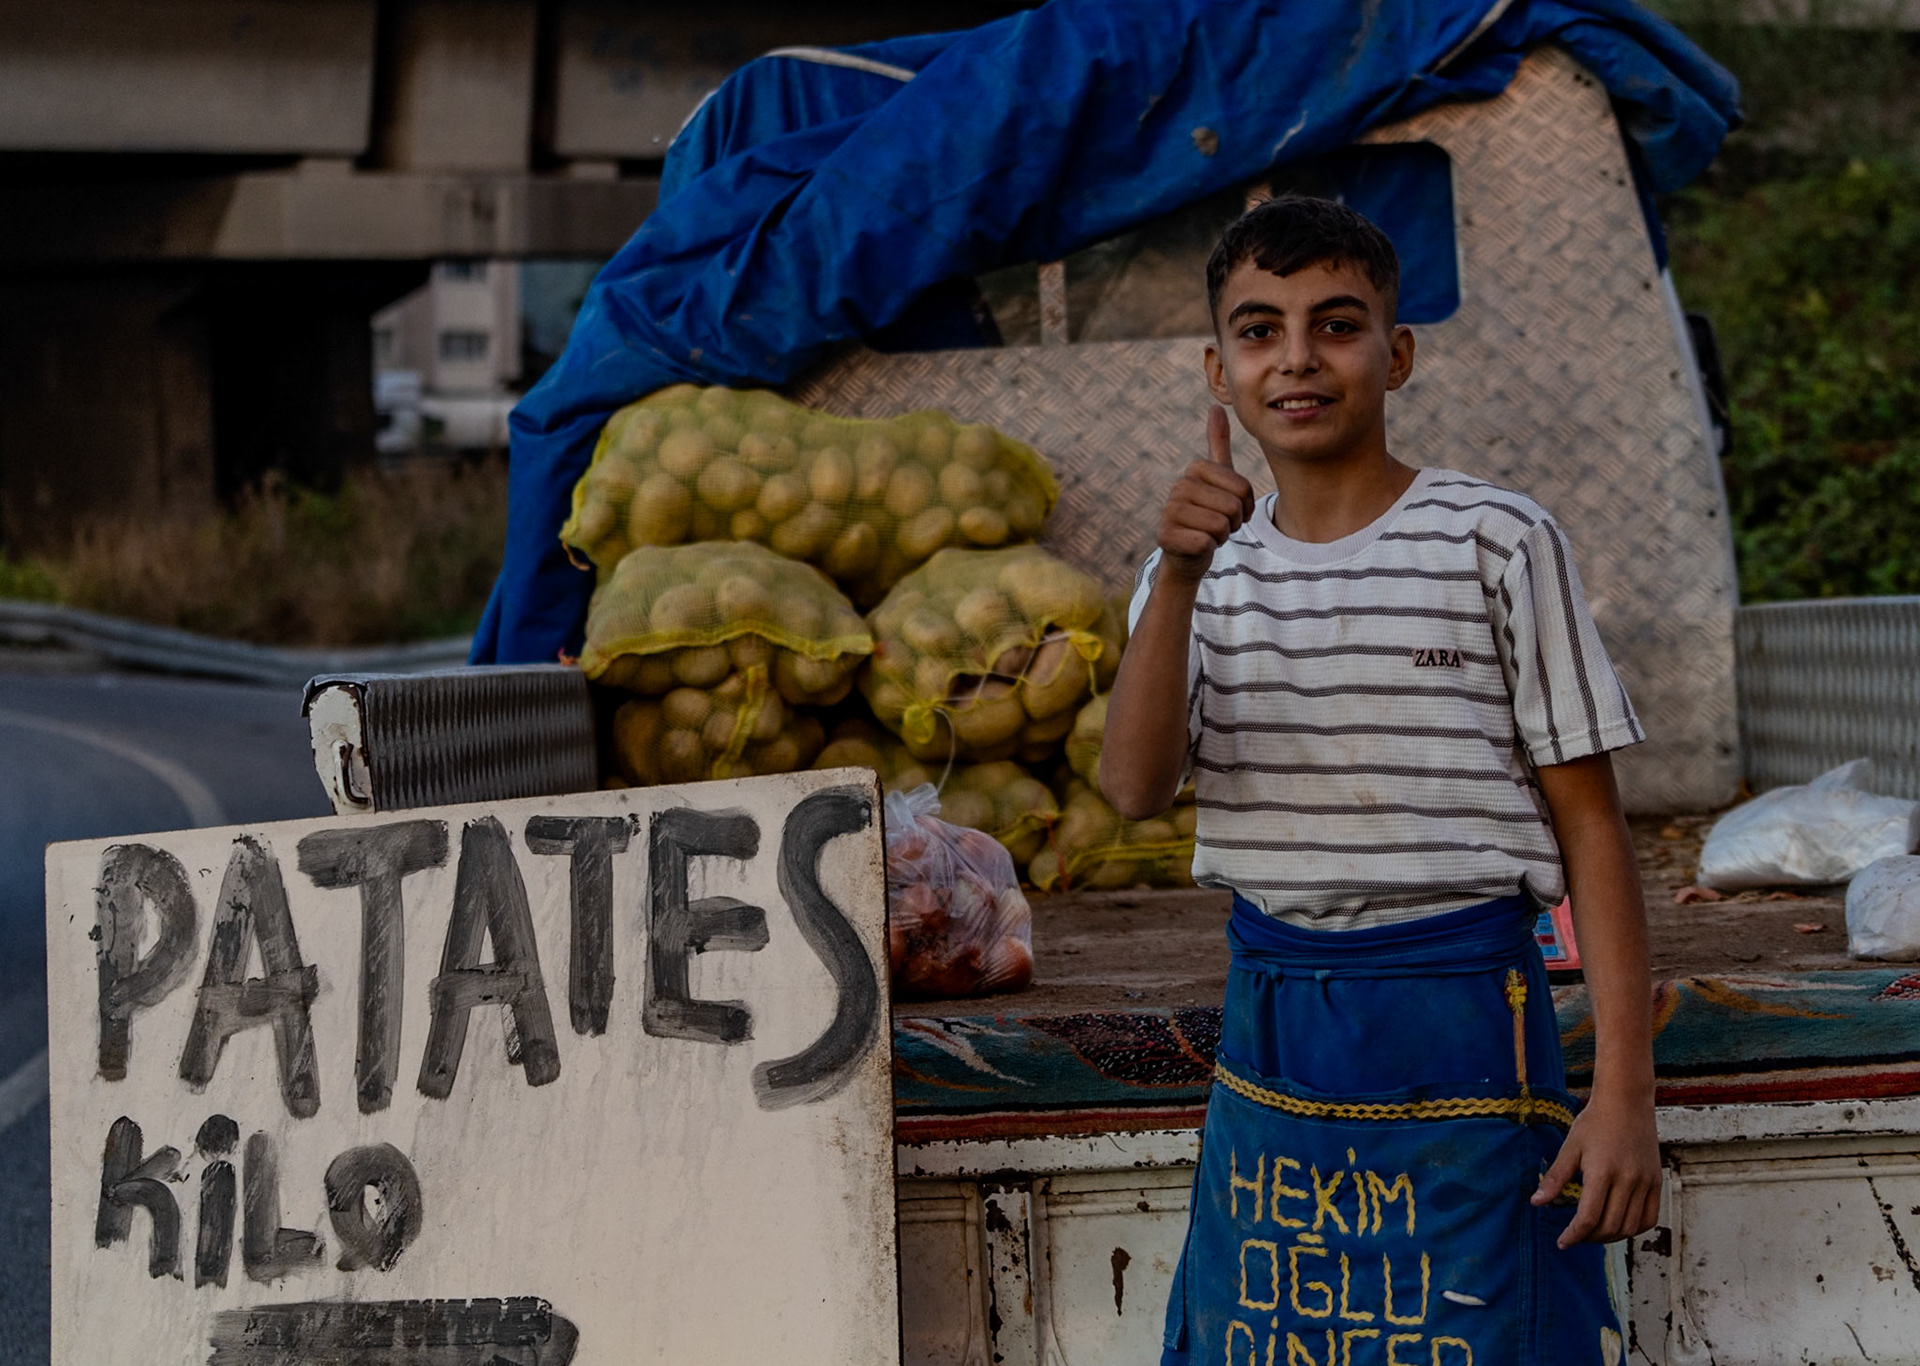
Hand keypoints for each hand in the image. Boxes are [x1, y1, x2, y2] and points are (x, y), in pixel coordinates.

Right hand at [1159, 406, 1254, 581]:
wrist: (1188, 550)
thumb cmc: (1208, 512)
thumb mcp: (1217, 478)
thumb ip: (1218, 443)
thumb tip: (1215, 406)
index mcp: (1195, 470)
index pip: (1243, 488)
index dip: (1245, 505)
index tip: (1231, 509)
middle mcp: (1178, 487)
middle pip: (1232, 507)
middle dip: (1233, 523)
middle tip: (1218, 525)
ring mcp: (1168, 511)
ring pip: (1220, 526)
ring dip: (1221, 536)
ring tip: (1207, 534)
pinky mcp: (1164, 536)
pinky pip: (1205, 543)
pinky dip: (1207, 549)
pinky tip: (1197, 546)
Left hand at [1532, 1087, 1660, 1247]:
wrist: (1626, 1102)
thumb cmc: (1594, 1122)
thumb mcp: (1570, 1147)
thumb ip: (1555, 1178)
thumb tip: (1536, 1203)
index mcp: (1602, 1172)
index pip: (1588, 1218)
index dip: (1574, 1235)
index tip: (1562, 1242)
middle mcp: (1628, 1180)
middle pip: (1610, 1226)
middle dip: (1590, 1238)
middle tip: (1576, 1236)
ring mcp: (1645, 1182)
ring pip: (1630, 1227)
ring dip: (1611, 1236)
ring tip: (1594, 1233)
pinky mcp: (1656, 1181)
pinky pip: (1649, 1217)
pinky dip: (1634, 1228)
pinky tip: (1618, 1225)